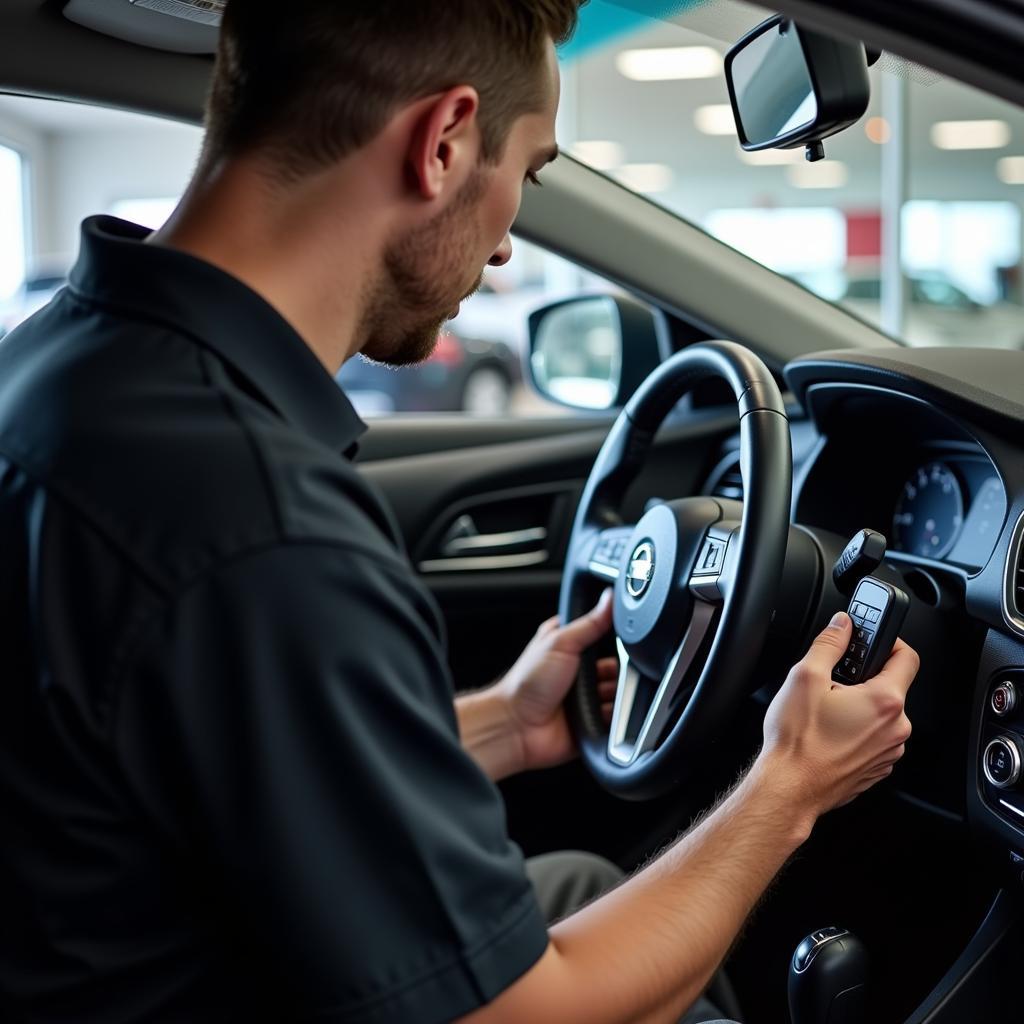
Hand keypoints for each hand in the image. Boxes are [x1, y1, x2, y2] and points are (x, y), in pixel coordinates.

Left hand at [496, 589, 616, 773]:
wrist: (517, 726)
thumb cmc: (526, 682)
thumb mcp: (560, 642)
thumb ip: (589, 622)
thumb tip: (609, 598)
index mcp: (569, 648)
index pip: (603, 638)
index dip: (615, 639)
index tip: (624, 640)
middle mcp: (578, 673)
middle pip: (616, 668)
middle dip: (621, 672)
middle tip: (611, 674)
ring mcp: (585, 698)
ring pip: (618, 694)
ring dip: (618, 696)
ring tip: (603, 696)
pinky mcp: (590, 723)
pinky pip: (615, 720)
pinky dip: (616, 718)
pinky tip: (607, 714)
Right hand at [758, 611, 917, 824]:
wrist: (790, 789)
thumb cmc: (797, 741)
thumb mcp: (805, 677)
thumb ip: (829, 644)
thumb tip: (842, 625)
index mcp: (885, 701)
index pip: (907, 657)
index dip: (890, 641)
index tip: (870, 639)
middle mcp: (896, 728)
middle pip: (890, 687)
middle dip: (862, 679)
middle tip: (832, 682)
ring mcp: (888, 751)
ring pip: (880, 715)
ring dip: (859, 706)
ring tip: (826, 711)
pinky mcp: (876, 768)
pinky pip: (873, 738)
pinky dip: (856, 730)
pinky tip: (828, 732)